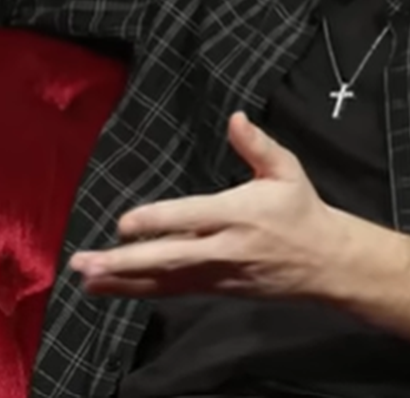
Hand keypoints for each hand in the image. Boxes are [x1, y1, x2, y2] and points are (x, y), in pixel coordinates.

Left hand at [70, 112, 358, 299]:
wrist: (324, 263)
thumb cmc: (301, 210)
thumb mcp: (287, 171)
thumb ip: (258, 146)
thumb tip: (236, 118)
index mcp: (239, 214)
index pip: (191, 218)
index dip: (156, 222)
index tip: (124, 225)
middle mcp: (224, 247)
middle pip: (169, 257)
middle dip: (125, 261)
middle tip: (86, 261)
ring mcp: (217, 273)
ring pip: (164, 279)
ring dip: (122, 280)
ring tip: (84, 277)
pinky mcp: (214, 288)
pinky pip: (171, 290)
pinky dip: (138, 290)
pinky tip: (107, 288)